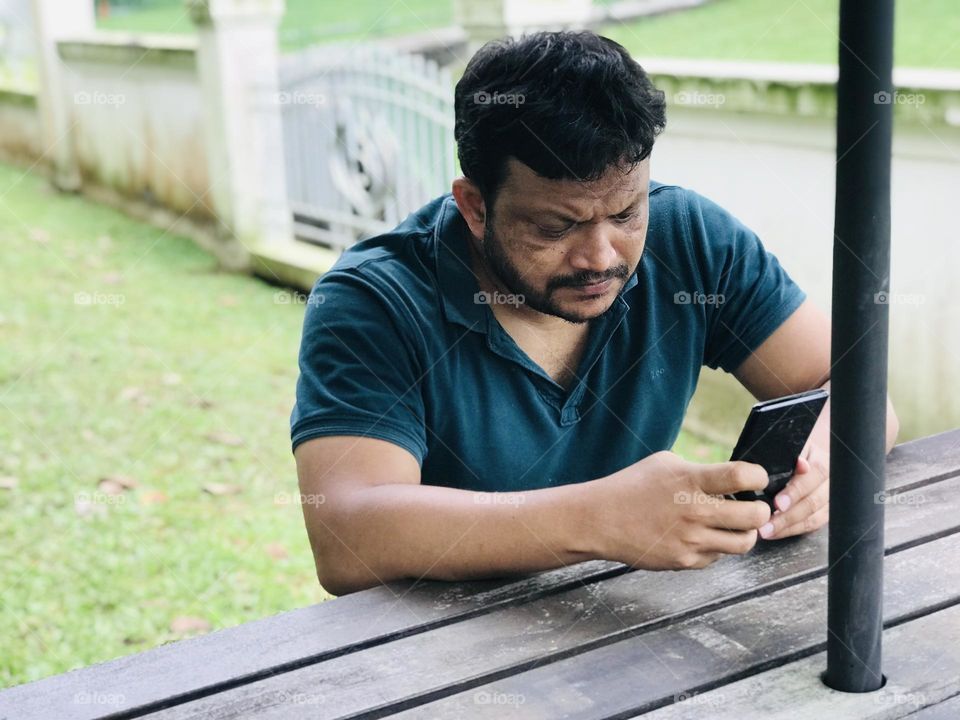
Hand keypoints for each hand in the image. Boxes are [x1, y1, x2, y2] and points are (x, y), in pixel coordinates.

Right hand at [594, 451, 771, 570]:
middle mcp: (695, 511)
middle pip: (755, 516)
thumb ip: (700, 469)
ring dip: (745, 532)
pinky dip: (718, 547)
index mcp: (690, 480)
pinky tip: (704, 535)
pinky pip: (718, 556)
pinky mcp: (685, 560)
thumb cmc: (632, 486)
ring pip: (744, 543)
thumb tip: (732, 477)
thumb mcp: (665, 463)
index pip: (743, 476)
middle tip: (754, 506)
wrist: (600, 519)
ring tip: (735, 524)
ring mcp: (691, 539)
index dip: (760, 477)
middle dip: (761, 510)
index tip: (756, 479)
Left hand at [758, 442, 829, 539]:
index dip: (796, 491)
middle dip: (789, 515)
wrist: (805, 456)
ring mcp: (830, 499)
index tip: (778, 503)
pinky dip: (793, 530)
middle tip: (767, 524)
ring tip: (766, 532)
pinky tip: (775, 532)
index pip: (815, 475)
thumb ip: (791, 455)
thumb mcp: (790, 448)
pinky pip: (812, 525)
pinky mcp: (826, 512)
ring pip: (814, 517)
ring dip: (789, 527)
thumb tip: (801, 464)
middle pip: (814, 502)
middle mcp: (831, 481)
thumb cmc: (791, 452)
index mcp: (823, 461)